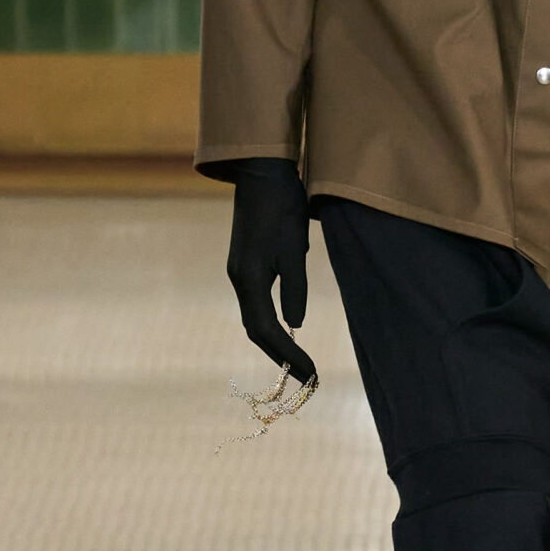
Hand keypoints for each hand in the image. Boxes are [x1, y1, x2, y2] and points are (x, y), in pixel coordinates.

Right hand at [226, 161, 314, 384]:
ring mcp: (239, 272)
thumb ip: (296, 288)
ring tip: (299, 362)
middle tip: (307, 377)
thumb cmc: (282, 207)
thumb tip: (295, 324)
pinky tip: (287, 329)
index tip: (310, 372)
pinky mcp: (245, 264)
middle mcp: (239, 279)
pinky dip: (271, 323)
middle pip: (256, 330)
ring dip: (275, 342)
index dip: (288, 354)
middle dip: (281, 356)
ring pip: (255, 318)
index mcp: (249, 279)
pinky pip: (256, 303)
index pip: (267, 330)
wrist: (261, 173)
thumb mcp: (295, 249)